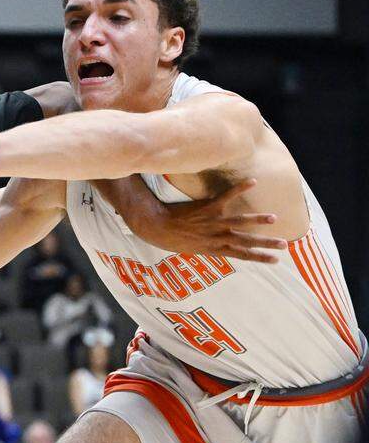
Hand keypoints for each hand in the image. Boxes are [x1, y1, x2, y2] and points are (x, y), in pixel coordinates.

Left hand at [121, 179, 285, 262]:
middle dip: (266, 244)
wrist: (156, 227)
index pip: (242, 255)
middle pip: (246, 242)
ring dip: (258, 220)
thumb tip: (224, 249)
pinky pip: (226, 196)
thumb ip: (211, 247)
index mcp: (214, 249)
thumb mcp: (194, 248)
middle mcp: (216, 237)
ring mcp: (212, 223)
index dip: (259, 258)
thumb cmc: (174, 238)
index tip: (276, 261)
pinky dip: (240, 189)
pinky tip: (253, 182)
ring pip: (239, 222)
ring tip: (274, 218)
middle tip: (285, 245)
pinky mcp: (207, 208)